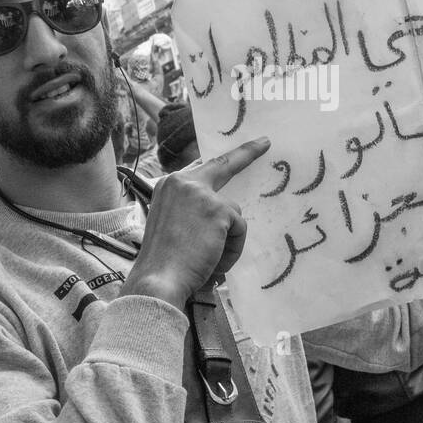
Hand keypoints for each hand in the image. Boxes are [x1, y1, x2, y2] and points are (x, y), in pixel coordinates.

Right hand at [126, 136, 269, 308]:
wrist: (157, 280)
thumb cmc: (164, 262)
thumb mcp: (172, 225)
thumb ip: (193, 210)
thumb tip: (224, 212)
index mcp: (169, 185)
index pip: (202, 167)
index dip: (221, 161)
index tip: (240, 147)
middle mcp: (182, 181)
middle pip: (224, 164)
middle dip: (247, 152)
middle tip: (265, 142)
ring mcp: (201, 193)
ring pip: (233, 214)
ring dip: (228, 241)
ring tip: (208, 261)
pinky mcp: (218, 209)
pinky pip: (240, 229)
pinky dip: (233, 250)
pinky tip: (214, 262)